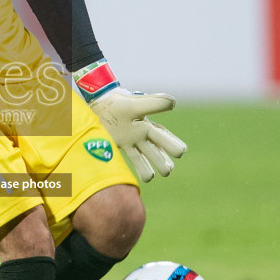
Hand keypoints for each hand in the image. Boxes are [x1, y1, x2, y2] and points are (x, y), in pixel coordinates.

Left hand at [73, 59, 185, 181]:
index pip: (163, 137)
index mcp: (147, 125)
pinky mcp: (119, 144)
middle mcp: (141, 134)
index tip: (181, 152)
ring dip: (147, 167)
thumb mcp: (136, 104)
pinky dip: (136, 167)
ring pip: (143, 157)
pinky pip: (129, 158)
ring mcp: (130, 141)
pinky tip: (142, 177)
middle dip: (162, 161)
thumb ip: (154, 103)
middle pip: (155, 151)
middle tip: (167, 170)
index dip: (172, 144)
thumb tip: (173, 103)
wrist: (98, 102)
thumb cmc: (118, 103)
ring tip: (151, 176)